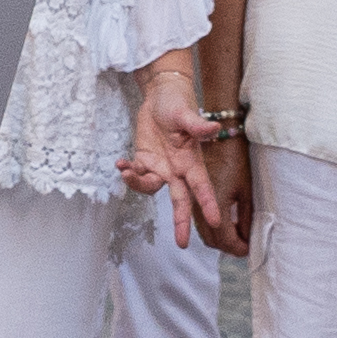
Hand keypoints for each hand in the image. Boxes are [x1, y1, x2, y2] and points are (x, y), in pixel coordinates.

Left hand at [125, 60, 228, 234]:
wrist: (160, 94)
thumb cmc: (178, 102)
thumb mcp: (186, 113)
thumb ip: (197, 125)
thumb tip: (214, 128)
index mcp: (191, 160)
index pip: (201, 185)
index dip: (208, 203)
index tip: (216, 219)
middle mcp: (177, 169)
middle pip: (181, 200)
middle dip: (180, 222)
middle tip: (182, 243)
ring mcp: (160, 166)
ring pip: (152, 188)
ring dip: (138, 185)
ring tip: (126, 172)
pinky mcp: (145, 159)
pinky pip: (136, 174)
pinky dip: (126, 172)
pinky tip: (120, 163)